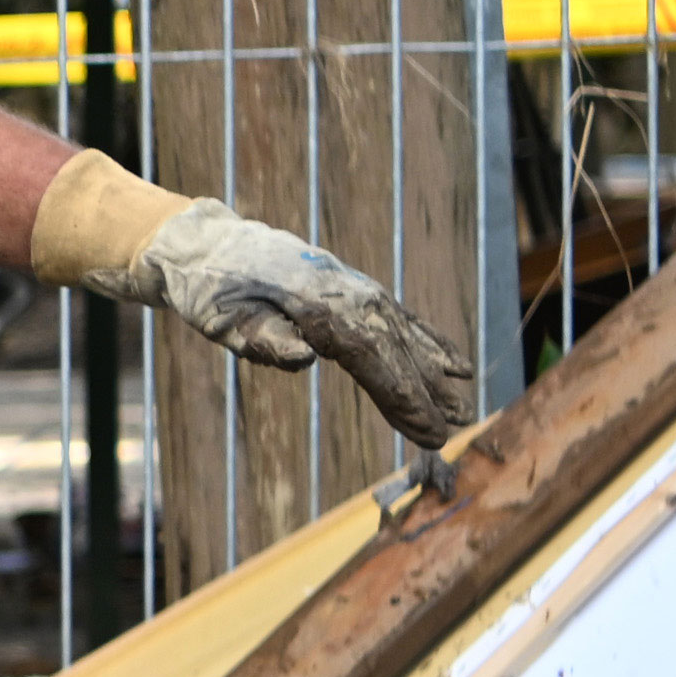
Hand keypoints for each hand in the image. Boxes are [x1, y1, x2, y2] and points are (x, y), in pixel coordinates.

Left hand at [86, 198, 466, 446]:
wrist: (209, 246)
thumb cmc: (211, 289)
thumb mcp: (222, 317)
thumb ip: (263, 337)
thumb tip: (304, 357)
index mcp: (317, 303)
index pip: (370, 355)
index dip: (402, 395)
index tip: (427, 430)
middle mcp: (347, 293)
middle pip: (396, 348)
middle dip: (427, 392)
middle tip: (457, 430)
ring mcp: (356, 289)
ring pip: (405, 335)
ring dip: (436, 373)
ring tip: (466, 407)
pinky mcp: (355, 291)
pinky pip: (401, 320)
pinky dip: (430, 342)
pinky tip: (455, 364)